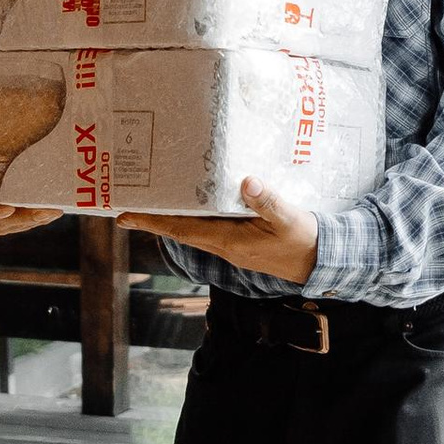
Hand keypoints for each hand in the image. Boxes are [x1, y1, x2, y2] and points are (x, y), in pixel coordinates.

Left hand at [128, 175, 318, 283]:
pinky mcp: (239, 243)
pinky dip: (192, 219)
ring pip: (192, 231)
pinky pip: (207, 230)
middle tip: (126, 207)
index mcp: (230, 241)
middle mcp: (224, 246)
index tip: (124, 217)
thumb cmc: (304, 240)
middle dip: (153, 220)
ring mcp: (231, 247)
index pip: (182, 230)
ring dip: (170, 220)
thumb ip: (267, 201)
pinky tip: (190, 207)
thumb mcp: (289, 218)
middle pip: (180, 231)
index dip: (152, 222)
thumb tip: (246, 182)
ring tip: (150, 204)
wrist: (320, 262)